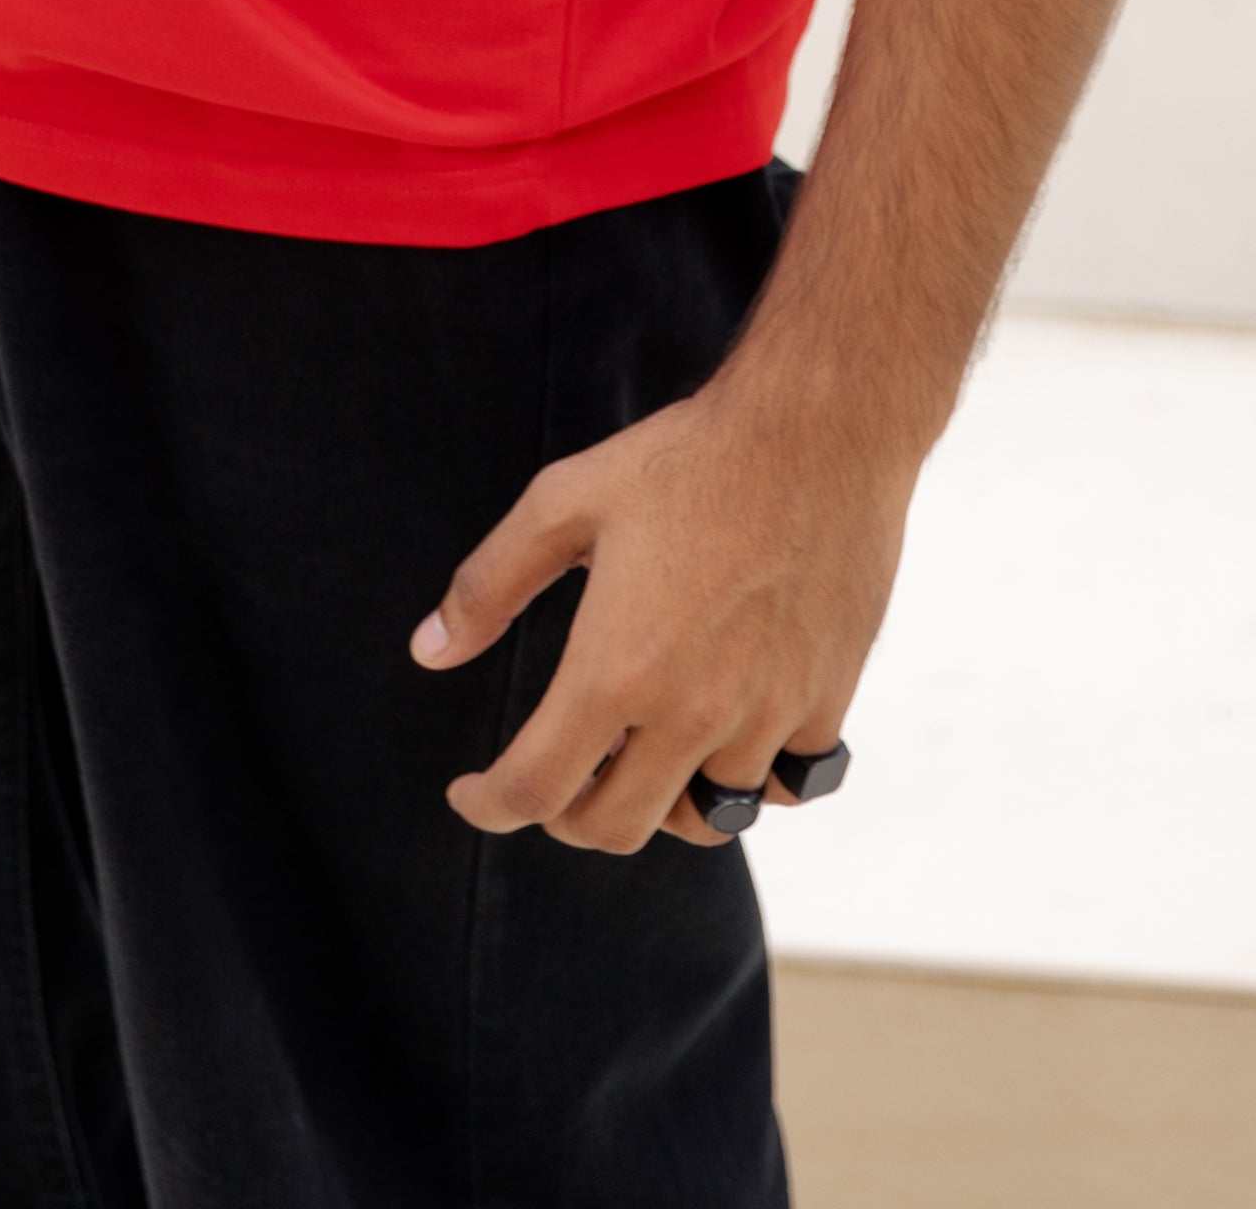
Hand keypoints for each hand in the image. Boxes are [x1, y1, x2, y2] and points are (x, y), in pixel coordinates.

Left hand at [408, 381, 905, 857]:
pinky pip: (782, 789)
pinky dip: (747, 782)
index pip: (535, 790)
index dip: (489, 806)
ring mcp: (766, 717)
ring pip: (703, 822)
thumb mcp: (564, 501)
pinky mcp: (825, 704)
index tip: (473, 794)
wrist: (817, 429)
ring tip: (639, 753)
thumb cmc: (686, 460)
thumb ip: (490, 584)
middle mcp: (692, 713)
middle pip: (613, 827)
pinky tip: (726, 736)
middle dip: (565, 814)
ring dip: (658, 802)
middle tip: (553, 774)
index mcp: (616, 668)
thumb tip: (429, 650)